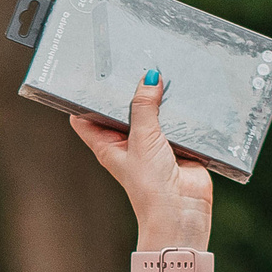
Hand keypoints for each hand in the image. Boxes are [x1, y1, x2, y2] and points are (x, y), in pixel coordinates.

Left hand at [70, 72, 213, 251]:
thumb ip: (144, 106)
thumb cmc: (150, 186)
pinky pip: (179, 121)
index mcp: (108, 144)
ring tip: (163, 68)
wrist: (181, 212)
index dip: (85, 97)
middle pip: (124, 109)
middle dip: (130, 89)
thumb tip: (149, 78)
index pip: (87, 117)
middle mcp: (129, 142)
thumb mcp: (142, 139)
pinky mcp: (178, 145)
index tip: (88, 73)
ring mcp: (154, 143)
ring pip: (153, 112)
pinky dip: (182, 110)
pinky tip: (186, 89)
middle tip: (133, 59)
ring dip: (159, 97)